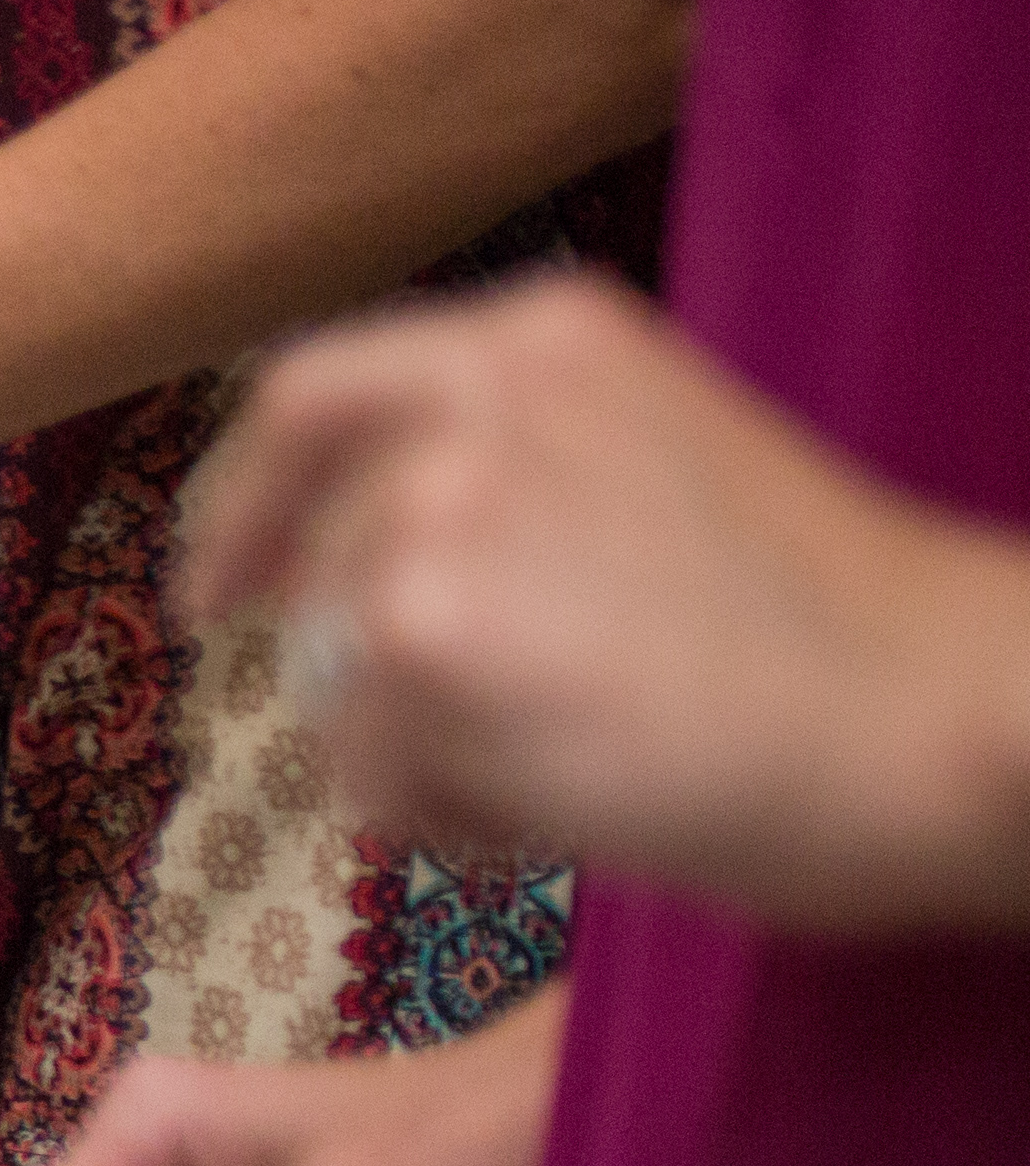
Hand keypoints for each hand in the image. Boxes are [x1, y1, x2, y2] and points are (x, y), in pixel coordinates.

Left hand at [185, 270, 1029, 934]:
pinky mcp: (421, 637)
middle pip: (325, 581)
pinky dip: (461, 827)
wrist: (946, 716)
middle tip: (523, 749)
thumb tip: (337, 574)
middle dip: (385, 692)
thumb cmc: (836, 637)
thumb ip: (507, 482)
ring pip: (342, 696)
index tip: (219, 597)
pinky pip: (371, 787)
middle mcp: (471, 401)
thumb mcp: (659, 477)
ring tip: (603, 757)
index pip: (309, 398)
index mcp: (542, 338)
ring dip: (444, 764)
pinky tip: (590, 801)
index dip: (244, 509)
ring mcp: (435, 511)